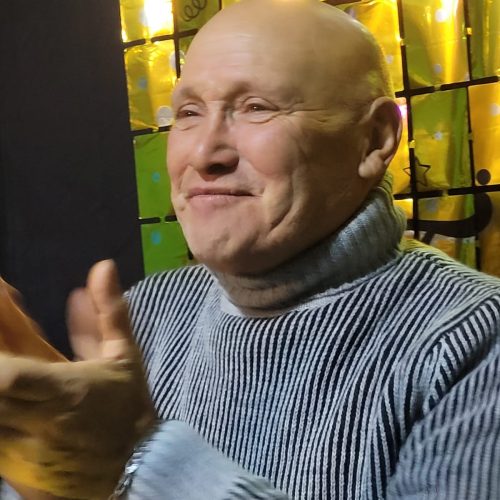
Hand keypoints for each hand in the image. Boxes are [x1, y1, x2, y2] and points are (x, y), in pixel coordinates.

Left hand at [0, 260, 155, 498]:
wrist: (133, 465)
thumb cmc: (129, 406)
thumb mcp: (127, 355)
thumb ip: (111, 311)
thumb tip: (103, 266)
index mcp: (66, 392)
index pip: (11, 379)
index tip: (0, 337)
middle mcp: (36, 423)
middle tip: (2, 345)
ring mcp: (19, 450)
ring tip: (6, 359)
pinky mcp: (12, 467)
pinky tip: (4, 396)